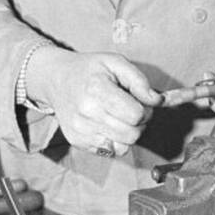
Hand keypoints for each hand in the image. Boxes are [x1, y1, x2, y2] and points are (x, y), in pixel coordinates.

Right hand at [28, 49, 160, 156]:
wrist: (56, 79)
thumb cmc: (89, 69)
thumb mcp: (115, 62)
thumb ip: (139, 80)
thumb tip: (157, 100)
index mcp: (97, 89)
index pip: (136, 114)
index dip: (146, 109)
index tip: (141, 102)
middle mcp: (86, 113)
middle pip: (132, 133)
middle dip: (140, 123)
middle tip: (133, 111)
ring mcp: (80, 130)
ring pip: (123, 147)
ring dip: (129, 134)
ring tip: (121, 118)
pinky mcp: (77, 142)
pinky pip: (110, 152)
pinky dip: (116, 141)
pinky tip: (110, 126)